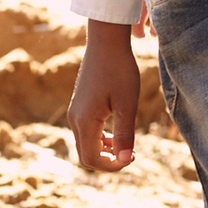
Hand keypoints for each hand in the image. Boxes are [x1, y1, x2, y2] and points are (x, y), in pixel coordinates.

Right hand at [67, 20, 141, 171]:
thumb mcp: (127, 103)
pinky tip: (119, 131)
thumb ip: (125, 134)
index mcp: (85, 121)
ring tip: (128, 145)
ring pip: (86, 145)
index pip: (92, 159)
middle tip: (132, 154)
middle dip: (108, 161)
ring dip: (105, 151)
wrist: (106, 42)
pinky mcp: (79, 106)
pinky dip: (101, 139)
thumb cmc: (119, 70)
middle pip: (86, 156)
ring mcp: (75, 112)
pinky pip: (87, 132)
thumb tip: (125, 160)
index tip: (133, 157)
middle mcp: (75, 119)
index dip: (113, 165)